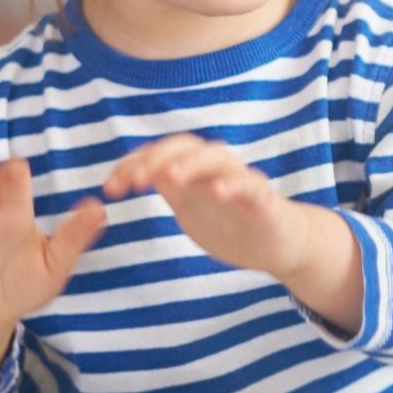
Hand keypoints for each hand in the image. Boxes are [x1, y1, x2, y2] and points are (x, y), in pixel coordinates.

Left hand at [102, 134, 301, 274]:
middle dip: (157, 158)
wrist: (281, 245)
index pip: (161, 154)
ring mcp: (241, 182)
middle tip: (134, 182)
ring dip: (191, 164)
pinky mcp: (265, 201)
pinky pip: (249, 186)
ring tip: (169, 177)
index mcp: (195, 173)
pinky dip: (232, 185)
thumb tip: (136, 174)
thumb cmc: (233, 225)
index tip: (110, 188)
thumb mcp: (192, 207)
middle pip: (186, 147)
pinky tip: (216, 192)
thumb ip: (170, 189)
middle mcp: (216, 170)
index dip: (133, 164)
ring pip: (216, 159)